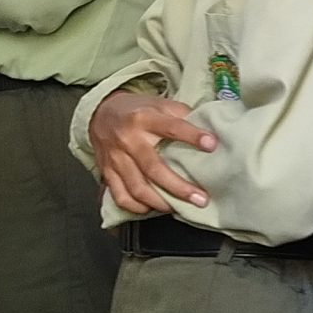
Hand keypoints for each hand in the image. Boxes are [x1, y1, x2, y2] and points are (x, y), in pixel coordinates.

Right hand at [87, 90, 215, 216]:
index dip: (192, 136)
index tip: (212, 145)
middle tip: (200, 198)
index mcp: (145, 118)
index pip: (172, 127)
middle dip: (179, 187)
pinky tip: (152, 208)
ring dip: (160, 202)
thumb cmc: (136, 111)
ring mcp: (116, 159)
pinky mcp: (108, 173)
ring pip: (137, 187)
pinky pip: (121, 196)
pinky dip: (137, 207)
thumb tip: (208, 128)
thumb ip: (181, 114)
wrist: (100, 114)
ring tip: (179, 207)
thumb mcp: (158, 103)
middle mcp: (129, 139)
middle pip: (154, 168)